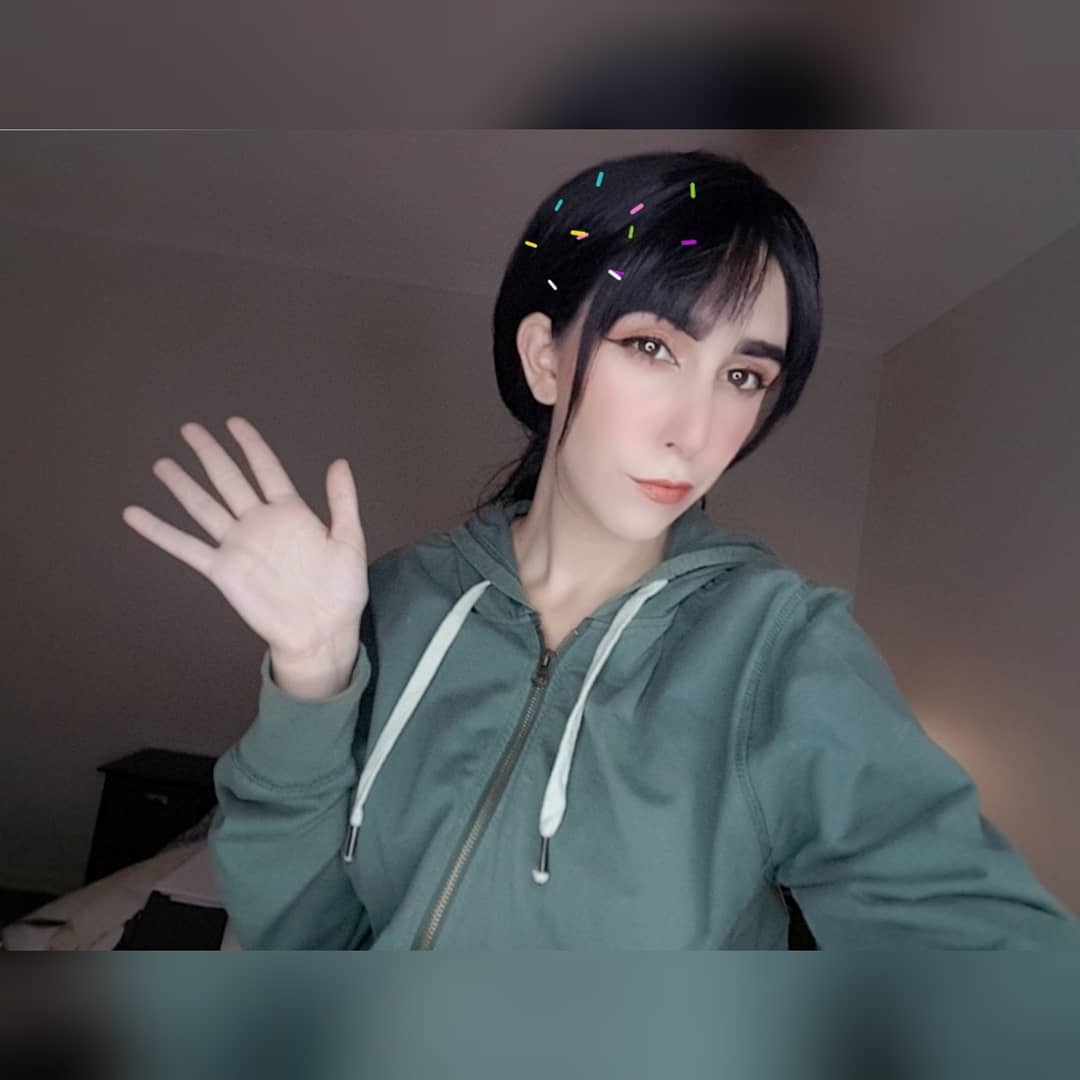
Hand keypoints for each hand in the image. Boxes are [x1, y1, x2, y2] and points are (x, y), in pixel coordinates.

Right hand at [122, 417, 368, 659]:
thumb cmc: (342, 591)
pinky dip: (159, 531)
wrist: (323, 631)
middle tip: (189, 428)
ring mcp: (239, 546)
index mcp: (291, 513)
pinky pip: (186, 547)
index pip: (266, 469)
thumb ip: (342, 502)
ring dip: (182, 485)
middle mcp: (260, 524)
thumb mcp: (349, 542)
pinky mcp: (223, 571)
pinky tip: (135, 515)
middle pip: (229, 480)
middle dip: (210, 454)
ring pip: (204, 507)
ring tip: (162, 464)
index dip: (250, 445)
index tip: (234, 423)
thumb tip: (339, 462)